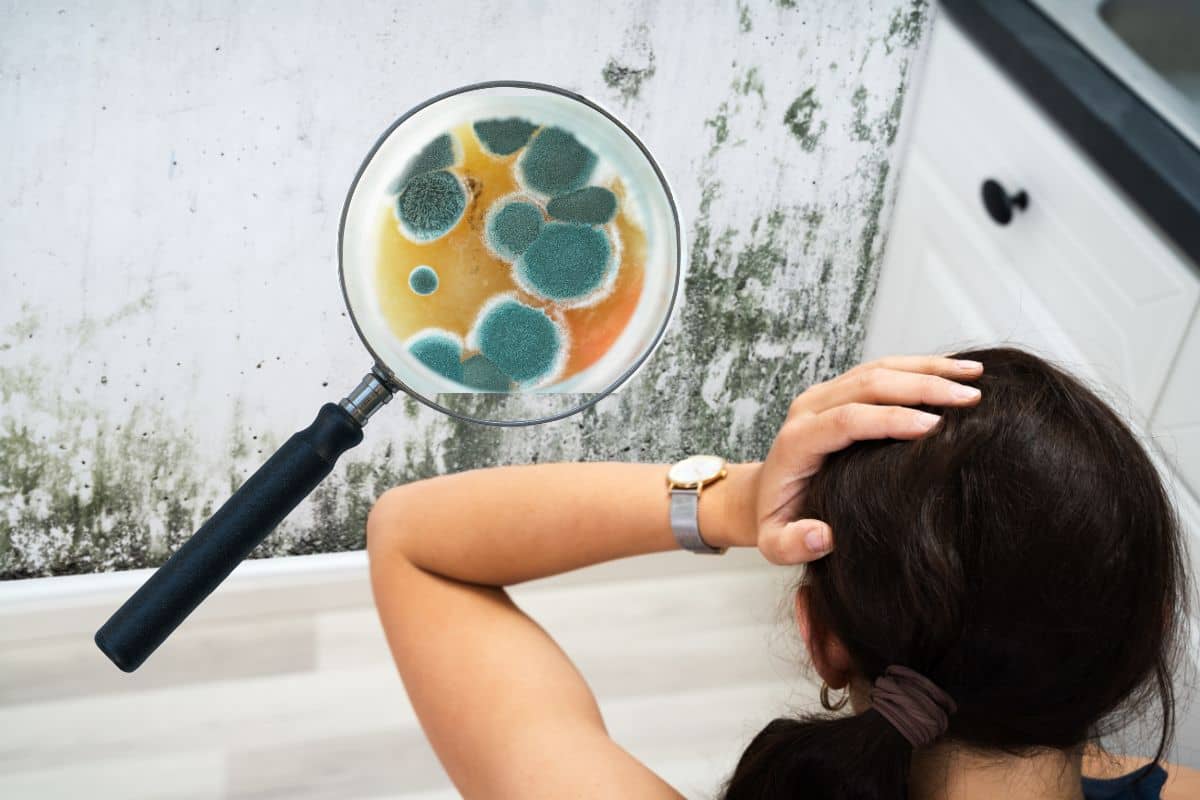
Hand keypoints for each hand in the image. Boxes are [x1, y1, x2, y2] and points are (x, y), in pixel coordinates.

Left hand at [752, 353, 983, 564]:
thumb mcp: (775, 544)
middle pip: (868, 384)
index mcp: (796, 443)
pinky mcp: (838, 390)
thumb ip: (793, 545)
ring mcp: (823, 394)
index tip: (935, 427)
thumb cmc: (776, 521)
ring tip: (976, 376)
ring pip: (879, 369)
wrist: (762, 494)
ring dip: (928, 369)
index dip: (890, 420)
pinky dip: (919, 367)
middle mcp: (808, 409)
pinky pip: (881, 369)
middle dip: (922, 387)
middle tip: (971, 399)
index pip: (846, 420)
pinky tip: (954, 371)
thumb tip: (824, 535)